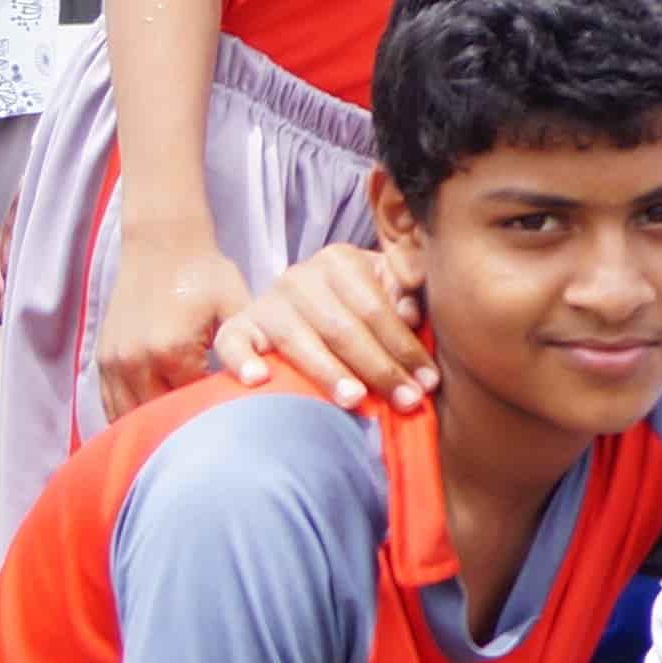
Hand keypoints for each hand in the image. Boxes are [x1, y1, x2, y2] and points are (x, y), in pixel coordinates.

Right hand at [94, 220, 258, 425]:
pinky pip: (110, 405)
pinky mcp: (102, 360)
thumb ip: (246, 346)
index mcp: (170, 351)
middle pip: (161, 421)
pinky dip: (130, 419)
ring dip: (155, 430)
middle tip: (212, 437)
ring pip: (131, 419)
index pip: (194, 410)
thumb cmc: (204, 273)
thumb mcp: (234, 304)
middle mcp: (135, 362)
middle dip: (186, 430)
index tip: (234, 422)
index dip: (215, 419)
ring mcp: (114, 363)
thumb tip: (260, 383)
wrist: (160, 243)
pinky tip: (153, 426)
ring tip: (182, 436)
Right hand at [214, 236, 432, 406]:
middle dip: (379, 369)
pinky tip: (258, 380)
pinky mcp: (238, 326)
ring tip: (355, 400)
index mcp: (339, 261)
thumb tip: (411, 312)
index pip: (376, 310)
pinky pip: (232, 342)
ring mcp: (266, 302)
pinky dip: (242, 360)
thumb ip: (404, 292)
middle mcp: (299, 277)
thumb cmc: (356, 307)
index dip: (405, 347)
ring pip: (299, 340)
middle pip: (342, 328)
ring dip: (329, 373)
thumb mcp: (385, 289)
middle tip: (407, 401)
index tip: (429, 382)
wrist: (299, 304)